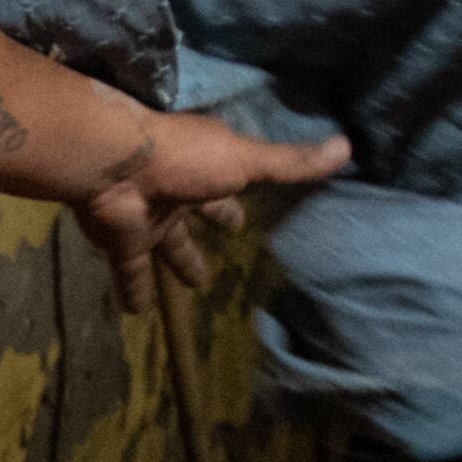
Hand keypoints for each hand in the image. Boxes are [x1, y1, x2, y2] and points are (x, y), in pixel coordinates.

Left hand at [71, 112, 351, 303]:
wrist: (114, 165)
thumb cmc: (183, 157)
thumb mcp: (246, 160)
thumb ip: (289, 163)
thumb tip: (347, 148)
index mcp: (206, 170)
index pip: (227, 188)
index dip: (235, 203)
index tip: (244, 219)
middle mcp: (175, 194)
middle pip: (195, 218)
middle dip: (206, 232)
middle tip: (225, 248)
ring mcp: (146, 219)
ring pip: (165, 247)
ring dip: (177, 264)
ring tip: (192, 286)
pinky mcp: (122, 243)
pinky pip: (130, 273)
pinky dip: (134, 292)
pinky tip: (136, 314)